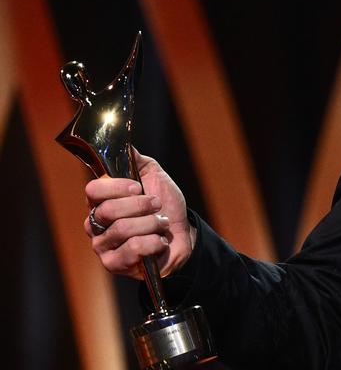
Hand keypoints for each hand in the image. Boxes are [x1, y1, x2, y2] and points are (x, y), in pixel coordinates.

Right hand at [84, 150, 194, 280]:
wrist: (182, 236)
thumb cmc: (164, 206)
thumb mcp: (154, 176)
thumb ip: (135, 160)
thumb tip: (122, 142)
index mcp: (101, 200)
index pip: (93, 190)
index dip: (115, 187)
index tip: (137, 186)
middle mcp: (96, 223)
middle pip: (108, 210)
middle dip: (141, 206)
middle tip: (157, 206)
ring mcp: (102, 245)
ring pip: (122, 230)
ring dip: (151, 224)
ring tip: (161, 224)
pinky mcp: (113, 263)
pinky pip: (132, 249)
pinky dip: (153, 242)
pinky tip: (159, 242)